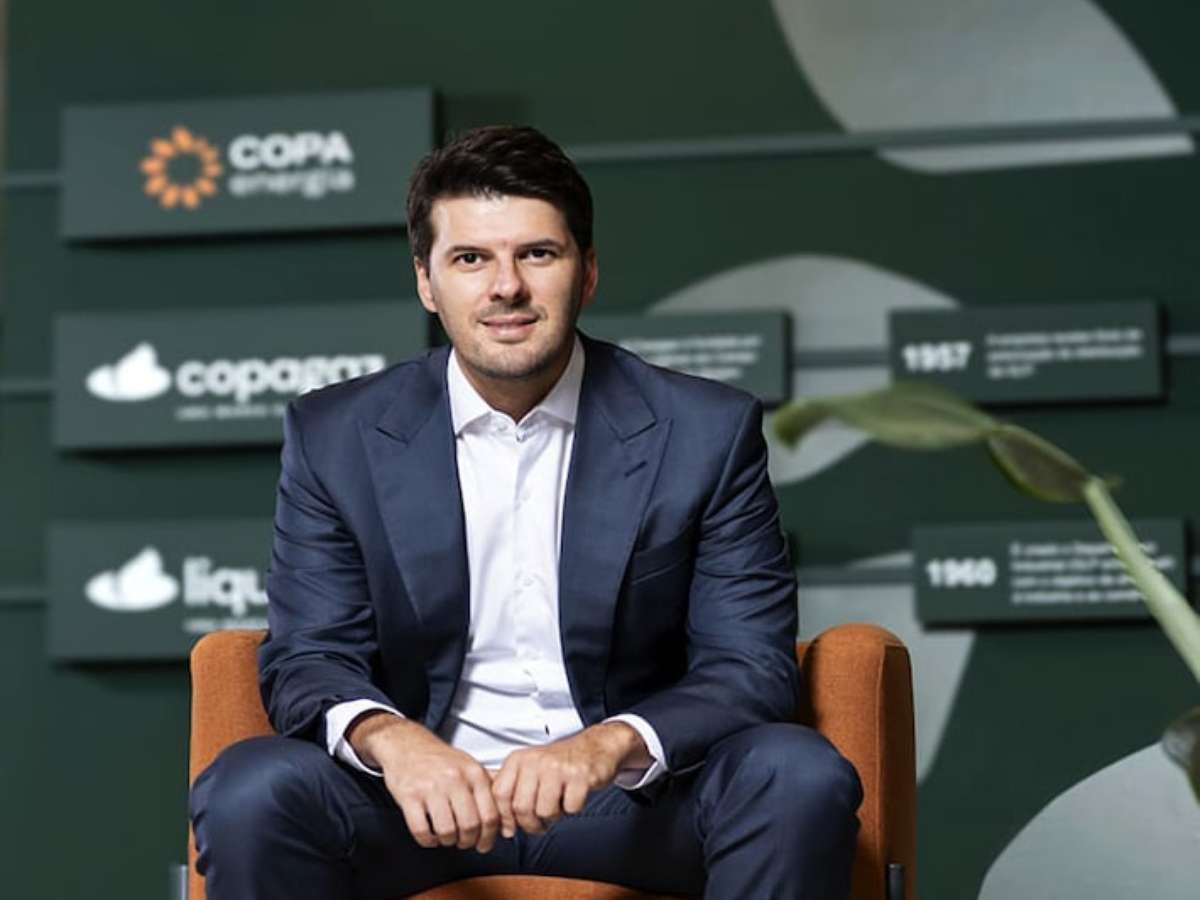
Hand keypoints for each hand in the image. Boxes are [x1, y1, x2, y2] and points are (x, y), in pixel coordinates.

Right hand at [348, 712, 500, 852]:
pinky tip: (430, 835)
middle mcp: (455, 778)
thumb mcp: (469, 765)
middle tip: (463, 843)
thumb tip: (508, 813)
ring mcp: (431, 787)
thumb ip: (489, 786)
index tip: (484, 844)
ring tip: (446, 837)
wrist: (406, 744)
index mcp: (474, 773)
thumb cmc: (440, 759)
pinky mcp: (409, 796)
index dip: (489, 837)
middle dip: (468, 842)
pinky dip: (428, 840)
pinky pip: (421, 830)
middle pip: (470, 826)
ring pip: (447, 831)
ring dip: (448, 841)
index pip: (491, 815)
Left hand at [491, 722, 646, 836]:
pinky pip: (570, 808)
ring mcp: (557, 767)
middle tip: (540, 823)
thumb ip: (512, 794)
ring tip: (559, 803)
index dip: (506, 817)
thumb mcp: (529, 770)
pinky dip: (573, 808)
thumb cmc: (558, 764)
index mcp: (519, 759)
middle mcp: (535, 760)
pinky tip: (574, 795)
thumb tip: (504, 830)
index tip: (513, 827)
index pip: (500, 794)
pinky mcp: (580, 775)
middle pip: (521, 807)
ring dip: (554, 816)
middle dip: (531, 824)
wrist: (594, 746)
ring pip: (544, 811)